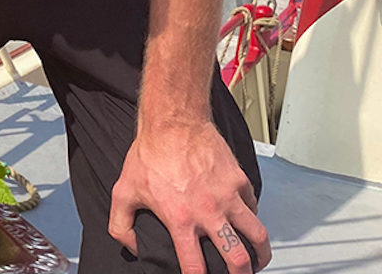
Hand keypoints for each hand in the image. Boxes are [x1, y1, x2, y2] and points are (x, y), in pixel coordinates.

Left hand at [108, 119, 270, 273]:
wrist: (174, 121)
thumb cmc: (150, 154)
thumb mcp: (124, 192)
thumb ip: (121, 225)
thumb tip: (132, 246)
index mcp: (181, 220)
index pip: (195, 267)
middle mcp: (209, 212)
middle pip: (237, 259)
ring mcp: (228, 197)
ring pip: (257, 236)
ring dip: (260, 254)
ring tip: (256, 261)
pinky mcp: (239, 181)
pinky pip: (253, 208)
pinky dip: (252, 218)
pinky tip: (245, 222)